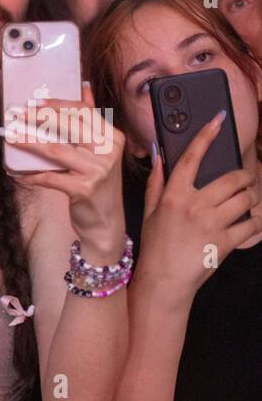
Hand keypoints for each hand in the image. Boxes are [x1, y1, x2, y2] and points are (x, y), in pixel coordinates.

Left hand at [3, 83, 127, 259]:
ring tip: (11, 137)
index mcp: (112, 137)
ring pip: (55, 149)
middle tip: (16, 117)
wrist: (106, 222)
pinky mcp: (83, 189)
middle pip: (68, 126)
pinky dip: (30, 175)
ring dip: (29, 143)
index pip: (83, 112)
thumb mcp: (101, 151)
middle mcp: (108, 151)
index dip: (57, 105)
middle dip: (38, 119)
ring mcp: (97, 170)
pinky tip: (17, 173)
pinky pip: (49, 177)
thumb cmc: (98, 184)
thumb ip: (92, 120)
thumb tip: (85, 87)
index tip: (34, 103)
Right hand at [136, 113, 261, 305]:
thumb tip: (161, 156)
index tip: (219, 119)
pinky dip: (255, 223)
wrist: (163, 281)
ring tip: (243, 205)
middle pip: (234, 178)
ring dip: (250, 200)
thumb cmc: (156, 246)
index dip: (207, 135)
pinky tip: (248, 225)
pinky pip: (253, 223)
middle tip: (244, 183)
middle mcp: (194, 205)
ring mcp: (211, 223)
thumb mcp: (149, 212)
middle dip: (245, 178)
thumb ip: (156, 183)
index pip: (192, 157)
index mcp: (173, 195)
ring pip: (246, 199)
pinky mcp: (226, 241)